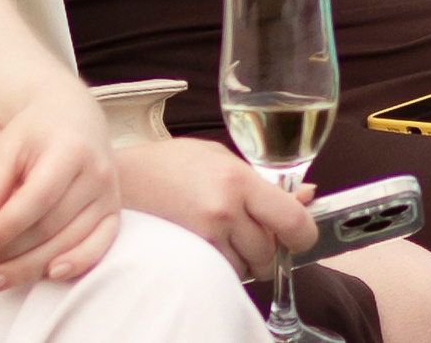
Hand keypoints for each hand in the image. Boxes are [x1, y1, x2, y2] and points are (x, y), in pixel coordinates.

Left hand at [0, 81, 120, 290]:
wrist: (74, 117)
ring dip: (26, 268)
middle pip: (49, 227)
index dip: (5, 227)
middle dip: (6, 253)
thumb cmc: (34, 133)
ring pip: (66, 243)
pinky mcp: (113, 213)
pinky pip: (98, 248)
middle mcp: (96, 174)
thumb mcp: (5, 149)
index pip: (36, 199)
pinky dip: (75, 265)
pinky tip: (47, 275)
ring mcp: (109, 196)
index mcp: (69, 150)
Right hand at [115, 137, 315, 280]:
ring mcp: (204, 237)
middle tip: (254, 230)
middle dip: (270, 247)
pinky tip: (212, 243)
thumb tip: (307, 196)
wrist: (123, 182)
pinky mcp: (188, 256)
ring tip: (227, 233)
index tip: (301, 236)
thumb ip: (265, 181)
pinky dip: (226, 264)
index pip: (292, 220)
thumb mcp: (221, 158)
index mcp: (237, 180)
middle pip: (270, 250)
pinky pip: (224, 273)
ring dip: (246, 258)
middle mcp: (223, 211)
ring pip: (248, 266)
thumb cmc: (171, 164)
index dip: (304, 234)